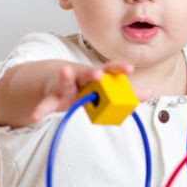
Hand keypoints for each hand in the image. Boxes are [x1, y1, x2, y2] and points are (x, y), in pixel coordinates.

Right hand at [30, 61, 144, 120]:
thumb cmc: (84, 85)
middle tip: (99, 74)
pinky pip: (46, 104)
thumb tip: (150, 93)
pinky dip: (41, 110)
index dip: (119, 68)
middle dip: (93, 73)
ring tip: (65, 71)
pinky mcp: (52, 97)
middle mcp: (80, 77)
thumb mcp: (103, 89)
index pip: (109, 70)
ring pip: (65, 82)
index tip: (129, 68)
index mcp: (95, 75)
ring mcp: (65, 86)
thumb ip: (126, 93)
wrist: (54, 81)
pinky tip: (36, 118)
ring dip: (65, 78)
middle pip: (87, 73)